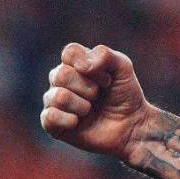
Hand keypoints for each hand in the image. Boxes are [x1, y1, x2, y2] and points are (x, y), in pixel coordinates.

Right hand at [41, 43, 150, 161]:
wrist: (130, 125)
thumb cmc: (124, 94)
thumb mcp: (123, 67)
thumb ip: (105, 55)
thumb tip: (80, 65)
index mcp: (75, 63)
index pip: (70, 52)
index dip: (91, 65)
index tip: (107, 79)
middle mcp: (60, 80)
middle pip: (62, 74)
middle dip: (88, 87)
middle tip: (99, 95)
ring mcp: (54, 101)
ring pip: (58, 97)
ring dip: (82, 105)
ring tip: (90, 109)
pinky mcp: (51, 124)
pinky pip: (49, 117)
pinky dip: (69, 120)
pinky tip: (78, 122)